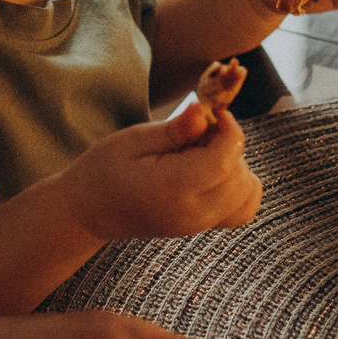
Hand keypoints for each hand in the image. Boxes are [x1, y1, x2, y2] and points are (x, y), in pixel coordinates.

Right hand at [52, 101, 262, 242]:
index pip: (226, 160)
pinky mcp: (204, 226)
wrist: (89, 212)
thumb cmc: (103, 171)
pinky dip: (240, 186)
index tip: (214, 113)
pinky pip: (243, 209)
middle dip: (231, 145)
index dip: (229, 129)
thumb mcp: (131, 141)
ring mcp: (200, 224)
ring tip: (204, 153)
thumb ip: (173, 130)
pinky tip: (215, 171)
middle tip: (201, 132)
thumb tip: (204, 112)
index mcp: (173, 190)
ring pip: (248, 192)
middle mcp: (193, 213)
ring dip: (237, 165)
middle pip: (241, 176)